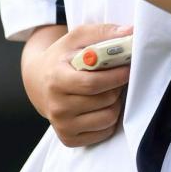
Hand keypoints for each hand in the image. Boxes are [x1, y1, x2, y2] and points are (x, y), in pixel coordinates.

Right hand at [23, 23, 132, 147]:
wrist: (39, 81)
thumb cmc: (63, 56)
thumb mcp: (78, 37)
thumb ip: (103, 32)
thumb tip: (131, 32)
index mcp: (56, 79)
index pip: (93, 83)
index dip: (116, 76)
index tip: (128, 67)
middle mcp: (57, 107)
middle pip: (104, 100)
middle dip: (118, 86)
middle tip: (119, 75)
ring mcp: (62, 125)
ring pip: (108, 118)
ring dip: (116, 102)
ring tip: (110, 89)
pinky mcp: (69, 139)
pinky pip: (104, 132)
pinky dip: (110, 118)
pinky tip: (103, 104)